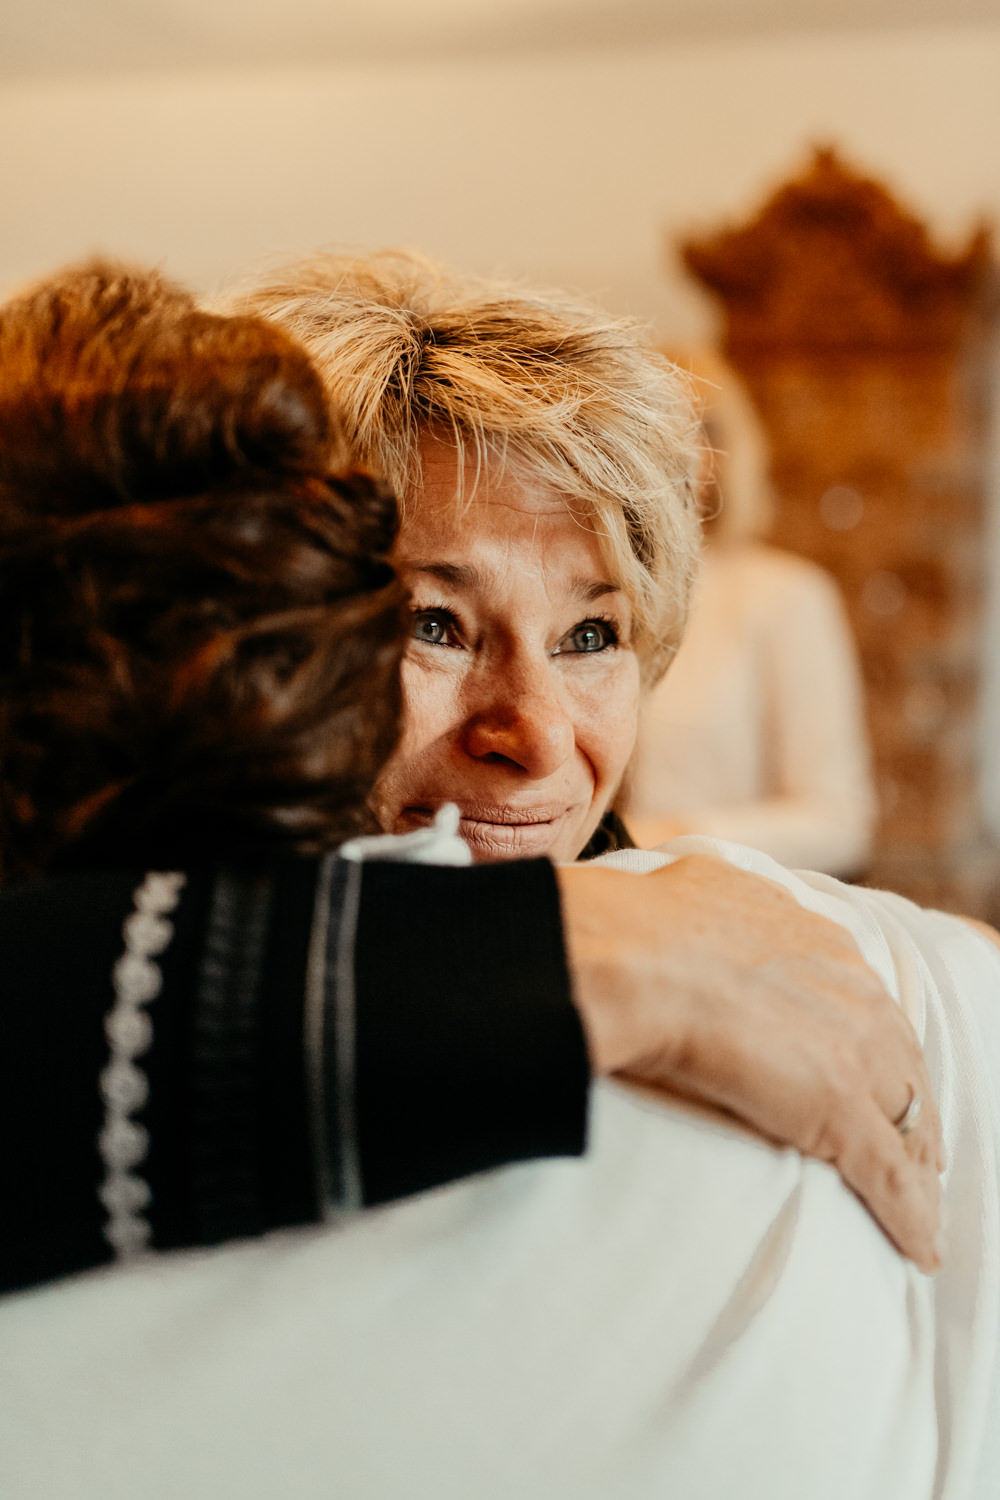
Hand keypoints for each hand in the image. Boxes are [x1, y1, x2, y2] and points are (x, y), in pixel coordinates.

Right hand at [556, 853, 943, 1273]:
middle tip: (914, 1149)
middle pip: (902, 1063)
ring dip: (915, 1163)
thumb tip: (694, 895)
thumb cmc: (641, 926)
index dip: (874, 1047)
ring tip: (920, 1204)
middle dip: (910, 1106)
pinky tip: (919, 1247)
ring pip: (907, 1120)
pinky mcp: (841, 1112)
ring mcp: (852, 1051)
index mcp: (818, 939)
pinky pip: (889, 1174)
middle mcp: (851, 988)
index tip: (873, 1075)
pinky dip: (909, 1215)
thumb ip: (719, 903)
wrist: (634, 959)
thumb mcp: (698, 891)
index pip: (866, 1006)